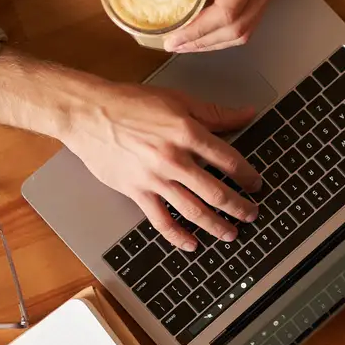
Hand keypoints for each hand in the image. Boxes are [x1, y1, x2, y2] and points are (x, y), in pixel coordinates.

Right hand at [59, 80, 264, 249]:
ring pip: (194, 211)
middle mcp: (174, 159)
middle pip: (216, 192)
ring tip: (231, 234)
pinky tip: (192, 244)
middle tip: (251, 214)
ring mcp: (155, 179)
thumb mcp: (178, 100)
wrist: (89, 113)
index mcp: (188, 133)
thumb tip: (248, 114)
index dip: (247, 176)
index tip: (255, 184)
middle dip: (239, 207)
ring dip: (217, 226)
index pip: (229, 161)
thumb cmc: (131, 103)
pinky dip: (178, 236)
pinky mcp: (136, 192)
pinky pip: (161, 221)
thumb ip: (215, 113)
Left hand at [130, 0, 291, 52]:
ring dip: (216, 43)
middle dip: (204, 43)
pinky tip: (206, 33)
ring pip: (245, 32)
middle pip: (237, 30)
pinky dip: (226, 32)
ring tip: (187, 44)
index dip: (199, 30)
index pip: (227, 11)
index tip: (174, 37)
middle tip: (174, 45)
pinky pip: (249, 22)